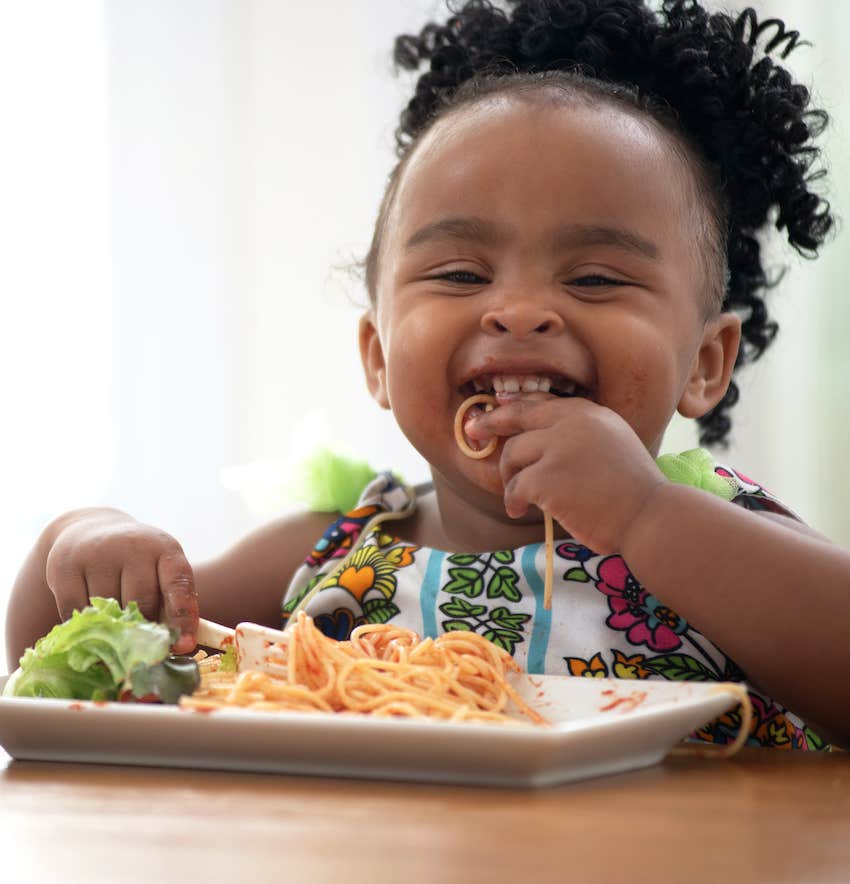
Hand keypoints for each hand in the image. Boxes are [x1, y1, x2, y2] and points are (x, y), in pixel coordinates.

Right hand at [44, 509, 198, 652]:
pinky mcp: (67, 566)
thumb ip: (170, 604)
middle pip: (141, 602)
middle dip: (142, 627)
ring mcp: (98, 554)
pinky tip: (90, 620)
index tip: (183, 645)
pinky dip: (85, 624)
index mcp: (164, 548)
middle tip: (138, 643)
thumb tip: (178, 648)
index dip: (183, 616)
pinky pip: (77, 612)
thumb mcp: (159, 571)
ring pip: (108, 609)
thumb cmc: (136, 564)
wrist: (92, 530)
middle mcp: (133, 546)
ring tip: (113, 622)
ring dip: (112, 625)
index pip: (179, 583)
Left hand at [464, 397, 665, 553]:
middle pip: (516, 416)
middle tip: (472, 432)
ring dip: (509, 477)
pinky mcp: (547, 477)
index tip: (494, 412)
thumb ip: (578, 434)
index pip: (539, 403)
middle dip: (489, 423)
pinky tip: (519, 511)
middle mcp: (572, 422)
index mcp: (588, 412)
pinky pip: (515, 486)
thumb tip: (534, 437)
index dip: (512, 408)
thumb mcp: (611, 443)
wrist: (650, 517)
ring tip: (518, 497)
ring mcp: (558, 448)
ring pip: (512, 454)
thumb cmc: (633, 490)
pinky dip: (513, 500)